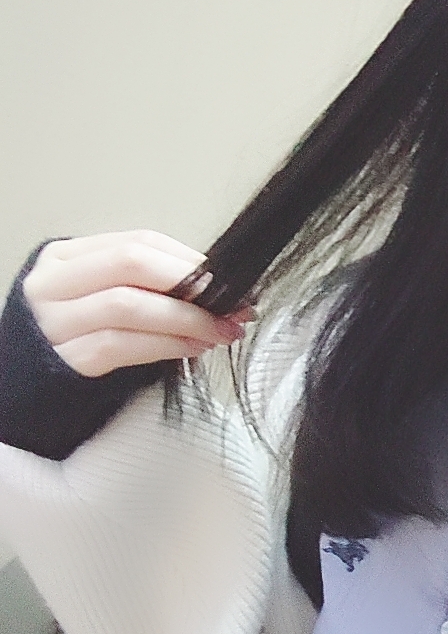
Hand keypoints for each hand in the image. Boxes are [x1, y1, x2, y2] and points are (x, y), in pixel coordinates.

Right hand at [22, 230, 253, 377]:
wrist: (28, 390)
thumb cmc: (79, 340)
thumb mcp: (100, 299)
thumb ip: (144, 286)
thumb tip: (215, 286)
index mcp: (65, 257)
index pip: (137, 242)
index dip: (189, 259)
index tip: (229, 279)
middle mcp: (53, 284)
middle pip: (132, 264)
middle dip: (191, 284)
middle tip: (233, 305)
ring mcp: (54, 322)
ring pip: (129, 305)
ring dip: (187, 318)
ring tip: (220, 331)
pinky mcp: (65, 361)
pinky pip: (121, 346)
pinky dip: (166, 345)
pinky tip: (194, 349)